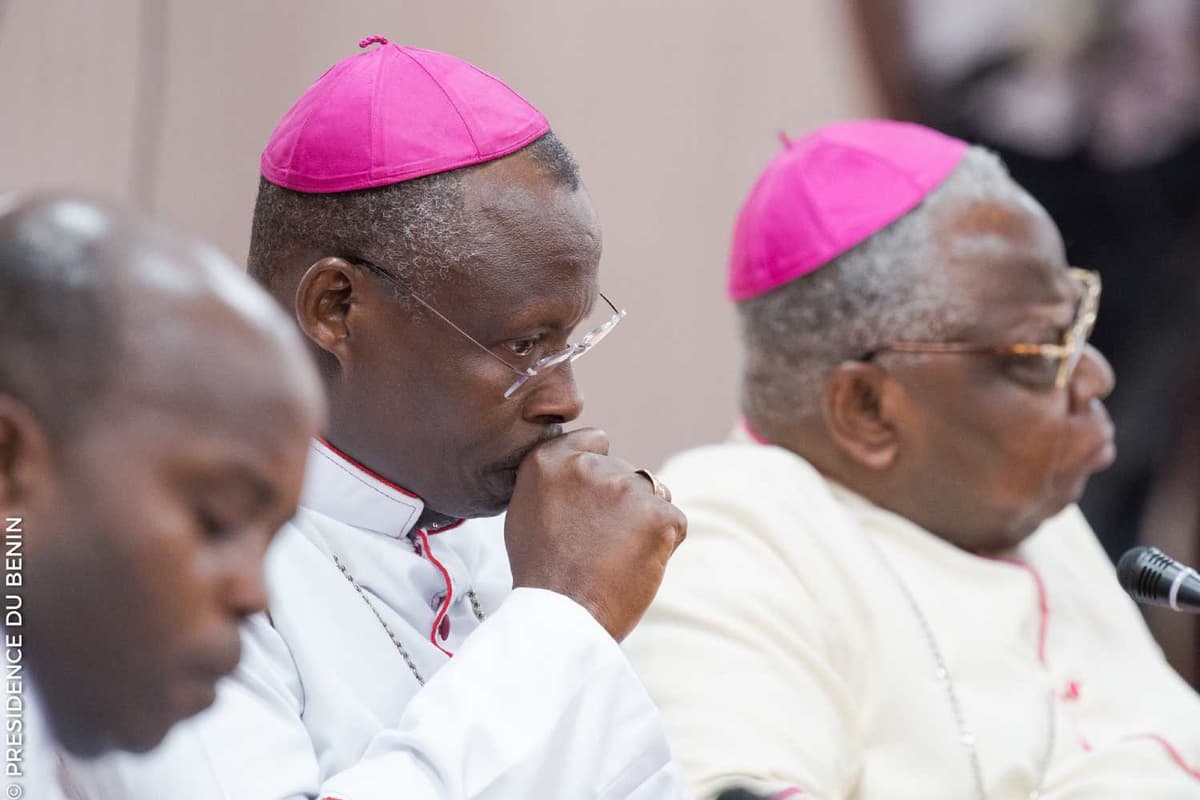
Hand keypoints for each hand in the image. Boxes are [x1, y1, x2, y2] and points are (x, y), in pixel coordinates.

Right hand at [504, 428, 685, 640]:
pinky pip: (674, 521)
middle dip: (621, 501)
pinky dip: (664, 543)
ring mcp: (625, 487)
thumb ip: (554, 479)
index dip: (599, 470)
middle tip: (598, 543)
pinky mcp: (659, 513)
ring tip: (616, 556)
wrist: (564, 617)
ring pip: (652, 494)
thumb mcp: (526, 511)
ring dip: (643, 520)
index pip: (595, 440)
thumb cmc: (543, 573)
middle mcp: (587, 465)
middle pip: (625, 471)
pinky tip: (636, 564)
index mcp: (549, 460)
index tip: (592, 501)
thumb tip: (580, 466)